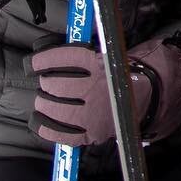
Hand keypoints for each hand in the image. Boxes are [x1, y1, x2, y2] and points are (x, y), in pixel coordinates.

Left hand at [32, 33, 180, 145]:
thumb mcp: (109, 53)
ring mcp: (92, 113)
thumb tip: (50, 47)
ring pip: (53, 108)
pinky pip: (59, 133)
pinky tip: (39, 120)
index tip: (31, 64)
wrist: (149, 97)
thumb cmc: (124, 72)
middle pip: (53, 84)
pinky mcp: (92, 133)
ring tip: (45, 101)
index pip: (60, 58)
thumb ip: (83, 52)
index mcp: (100, 63)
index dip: (40, 61)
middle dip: (45, 84)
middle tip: (47, 85)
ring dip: (43, 104)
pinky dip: (44, 127)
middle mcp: (95, 87)